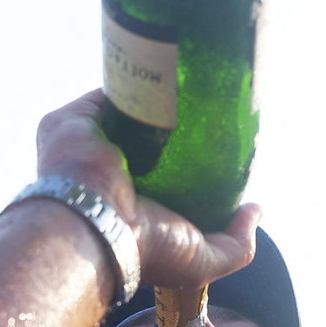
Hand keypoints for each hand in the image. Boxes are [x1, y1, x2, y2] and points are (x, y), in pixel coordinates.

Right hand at [34, 91, 257, 290]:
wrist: (96, 229)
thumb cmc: (146, 248)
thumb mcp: (202, 259)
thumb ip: (235, 244)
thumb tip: (254, 210)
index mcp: (131, 203)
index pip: (162, 171)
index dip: (188, 156)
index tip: (215, 142)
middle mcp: (105, 173)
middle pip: (143, 135)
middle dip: (171, 119)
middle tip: (204, 103)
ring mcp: (86, 144)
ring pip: (124, 109)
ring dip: (151, 94)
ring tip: (187, 78)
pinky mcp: (71, 121)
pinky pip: (104, 90)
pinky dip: (129, 77)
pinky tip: (161, 67)